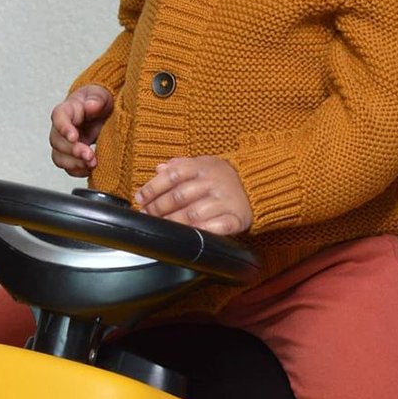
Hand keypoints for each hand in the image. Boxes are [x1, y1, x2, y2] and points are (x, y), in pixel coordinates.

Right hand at [49, 84, 112, 175]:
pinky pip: (68, 167)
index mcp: (67, 110)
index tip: (74, 137)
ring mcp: (65, 143)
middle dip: (73, 151)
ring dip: (74, 164)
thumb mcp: (101, 95)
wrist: (101, 111)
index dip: (64, 128)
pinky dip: (79, 171)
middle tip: (89, 155)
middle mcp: (62, 128)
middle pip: (57, 142)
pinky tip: (90, 169)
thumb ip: (97, 99)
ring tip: (92, 164)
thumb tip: (91, 106)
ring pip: (59, 157)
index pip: (58, 118)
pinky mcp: (72, 155)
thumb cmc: (98, 100)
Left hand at [135, 156, 252, 235]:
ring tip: (162, 227)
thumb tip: (158, 169)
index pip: (172, 175)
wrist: (256, 184)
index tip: (141, 199)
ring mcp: (225, 200)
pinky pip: (219, 227)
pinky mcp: (236, 217)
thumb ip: (180, 166)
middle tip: (148, 216)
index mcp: (203, 167)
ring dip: (174, 223)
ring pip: (193, 214)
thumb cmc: (223, 176)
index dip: (153, 188)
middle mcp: (213, 182)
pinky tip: (191, 235)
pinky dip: (204, 232)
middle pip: (179, 196)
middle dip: (158, 209)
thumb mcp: (203, 164)